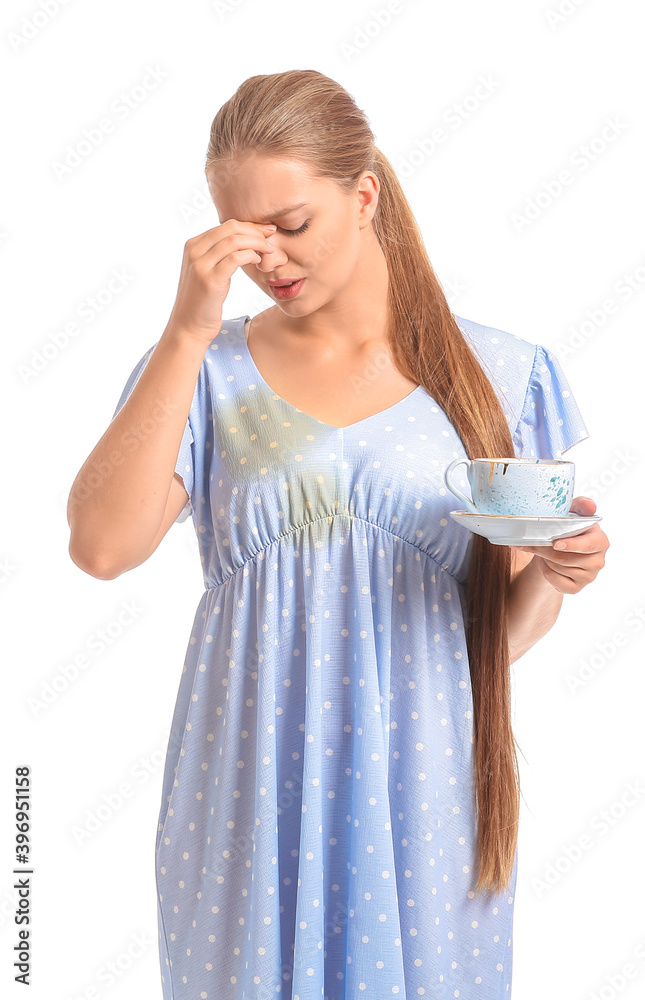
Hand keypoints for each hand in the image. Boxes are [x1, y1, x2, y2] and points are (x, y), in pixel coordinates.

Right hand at [164, 219, 277, 344]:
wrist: (189, 326)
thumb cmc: (204, 302)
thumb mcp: (208, 272)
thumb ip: (218, 255)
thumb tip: (243, 241)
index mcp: (193, 245)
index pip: (226, 225)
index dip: (250, 226)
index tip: (267, 231)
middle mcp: (194, 251)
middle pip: (231, 228)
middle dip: (256, 231)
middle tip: (272, 238)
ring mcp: (200, 265)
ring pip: (234, 241)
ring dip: (256, 243)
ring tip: (269, 251)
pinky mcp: (209, 280)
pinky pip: (235, 258)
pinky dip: (251, 256)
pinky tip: (258, 261)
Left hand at [510, 496, 608, 594]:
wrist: (558, 548)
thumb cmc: (568, 528)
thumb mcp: (573, 512)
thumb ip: (582, 505)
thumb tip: (591, 506)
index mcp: (601, 541)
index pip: (589, 545)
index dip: (572, 545)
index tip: (555, 543)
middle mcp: (598, 561)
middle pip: (565, 558)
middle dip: (545, 549)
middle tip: (530, 541)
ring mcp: (589, 576)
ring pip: (558, 569)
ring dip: (544, 558)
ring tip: (543, 550)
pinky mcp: (577, 587)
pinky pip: (556, 582)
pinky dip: (546, 571)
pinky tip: (546, 563)